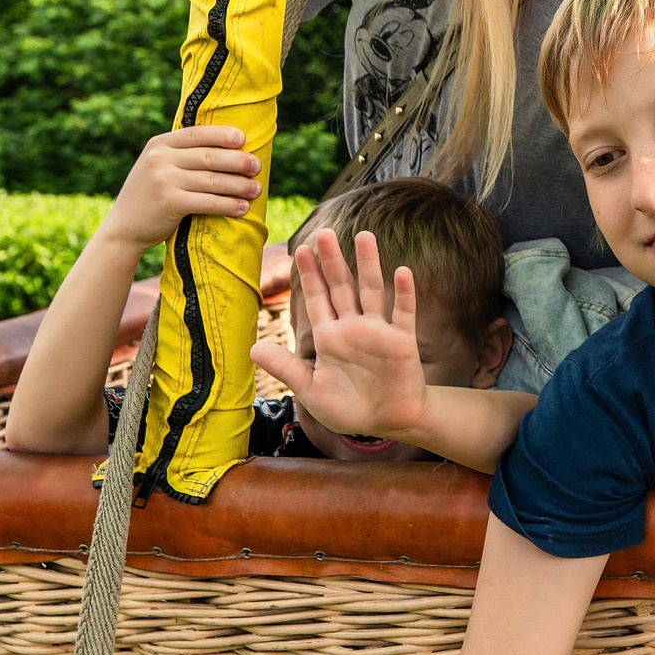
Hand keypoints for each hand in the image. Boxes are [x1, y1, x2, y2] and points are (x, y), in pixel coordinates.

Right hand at [100, 127, 261, 251]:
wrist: (122, 229)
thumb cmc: (149, 196)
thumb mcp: (157, 166)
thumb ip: (181, 155)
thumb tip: (227, 148)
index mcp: (159, 144)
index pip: (197, 133)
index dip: (222, 135)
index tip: (243, 138)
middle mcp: (160, 159)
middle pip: (209, 156)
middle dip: (238, 161)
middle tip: (257, 166)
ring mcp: (163, 180)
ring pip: (212, 180)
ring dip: (239, 185)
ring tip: (257, 189)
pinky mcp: (169, 202)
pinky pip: (207, 202)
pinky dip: (228, 205)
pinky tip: (243, 208)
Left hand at [250, 229, 429, 439]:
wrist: (387, 422)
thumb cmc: (348, 408)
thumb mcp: (311, 390)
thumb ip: (285, 368)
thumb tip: (251, 348)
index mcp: (329, 338)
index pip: (317, 299)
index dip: (309, 275)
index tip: (300, 249)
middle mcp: (352, 328)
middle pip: (341, 287)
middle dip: (332, 261)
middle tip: (325, 233)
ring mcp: (378, 332)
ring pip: (371, 291)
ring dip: (369, 265)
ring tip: (364, 236)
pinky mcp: (401, 341)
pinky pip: (403, 313)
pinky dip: (404, 293)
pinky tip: (401, 271)